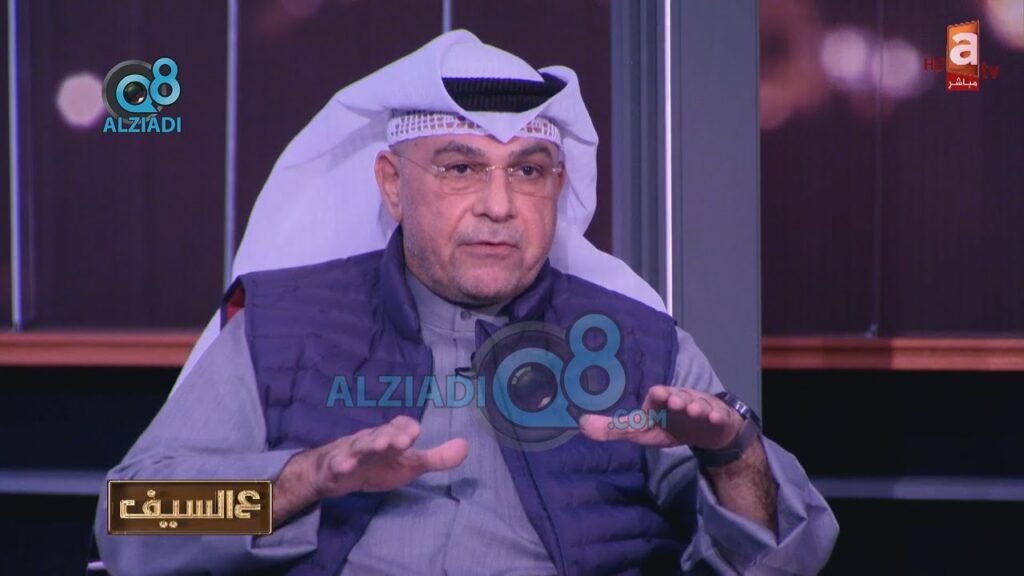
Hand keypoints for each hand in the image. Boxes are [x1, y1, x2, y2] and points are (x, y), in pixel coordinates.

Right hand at [273, 415, 467, 523]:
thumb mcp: (410, 464)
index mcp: (390, 436)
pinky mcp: (334, 467)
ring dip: (368, 444)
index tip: (416, 433)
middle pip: (380, 433)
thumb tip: (466, 446)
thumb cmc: (378, 464)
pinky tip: (346, 466)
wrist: (335, 472)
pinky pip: (336, 464)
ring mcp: (351, 452)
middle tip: (402, 441)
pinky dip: (340, 464)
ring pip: (359, 445)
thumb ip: (437, 458)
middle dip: (391, 435)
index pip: (399, 425)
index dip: (406, 427)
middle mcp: (371, 440)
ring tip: (377, 446)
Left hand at [579, 385, 741, 448]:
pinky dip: (716, 416)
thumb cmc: (669, 425)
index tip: (658, 393)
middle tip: (676, 401)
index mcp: (661, 402)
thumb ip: (614, 428)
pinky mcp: (716, 416)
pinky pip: (717, 414)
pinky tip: (714, 418)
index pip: (658, 395)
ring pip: (699, 403)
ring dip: (697, 405)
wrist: (705, 430)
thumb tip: (581, 425)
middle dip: (678, 397)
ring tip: (694, 410)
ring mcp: (700, 406)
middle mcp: (680, 399)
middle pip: (680, 395)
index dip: (658, 395)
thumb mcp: (641, 431)